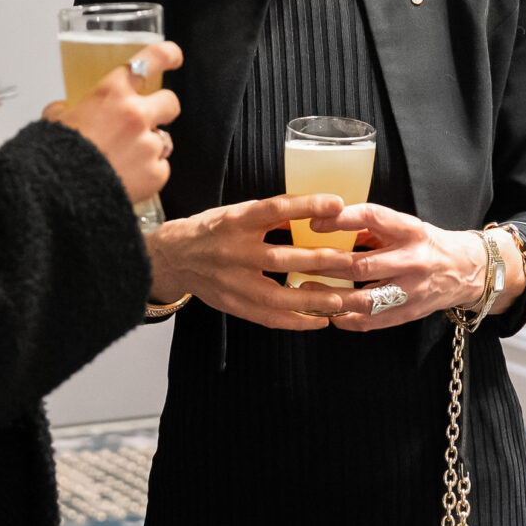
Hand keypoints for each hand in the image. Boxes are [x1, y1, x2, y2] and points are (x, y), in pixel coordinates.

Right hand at [45, 41, 181, 204]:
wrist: (59, 195)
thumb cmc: (56, 157)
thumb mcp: (54, 122)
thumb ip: (63, 110)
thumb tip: (62, 110)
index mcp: (112, 93)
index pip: (152, 59)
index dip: (168, 55)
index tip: (174, 57)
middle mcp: (136, 114)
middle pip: (170, 102)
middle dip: (161, 111)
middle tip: (143, 123)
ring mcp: (149, 144)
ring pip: (164, 140)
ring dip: (149, 148)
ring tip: (123, 161)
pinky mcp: (157, 173)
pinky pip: (161, 168)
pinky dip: (148, 174)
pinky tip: (126, 179)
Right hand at [143, 195, 361, 330]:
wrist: (173, 257)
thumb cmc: (213, 230)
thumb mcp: (237, 212)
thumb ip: (271, 215)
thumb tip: (316, 212)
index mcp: (236, 220)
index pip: (275, 209)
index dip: (307, 206)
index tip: (338, 204)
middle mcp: (233, 251)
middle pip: (281, 258)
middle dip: (320, 262)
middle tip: (352, 262)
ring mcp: (232, 282)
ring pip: (277, 295)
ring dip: (313, 299)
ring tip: (342, 299)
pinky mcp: (232, 305)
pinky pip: (268, 317)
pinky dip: (296, 321)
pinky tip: (320, 321)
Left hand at [313, 205, 517, 332]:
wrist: (467, 270)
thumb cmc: (427, 244)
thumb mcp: (405, 226)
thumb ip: (372, 225)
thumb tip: (330, 220)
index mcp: (411, 230)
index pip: (373, 217)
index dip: (341, 219)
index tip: (314, 222)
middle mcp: (413, 259)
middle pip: (362, 264)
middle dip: (325, 265)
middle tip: (298, 263)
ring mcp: (412, 290)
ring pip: (365, 299)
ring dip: (331, 298)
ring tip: (305, 293)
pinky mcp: (410, 312)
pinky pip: (374, 321)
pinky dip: (349, 320)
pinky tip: (330, 314)